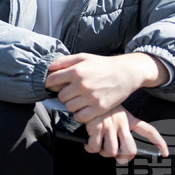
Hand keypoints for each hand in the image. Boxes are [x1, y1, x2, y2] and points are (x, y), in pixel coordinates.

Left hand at [45, 53, 167, 122]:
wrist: (126, 73)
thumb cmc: (103, 65)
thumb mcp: (83, 57)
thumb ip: (64, 61)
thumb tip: (48, 67)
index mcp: (76, 71)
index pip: (51, 81)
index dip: (50, 83)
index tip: (53, 85)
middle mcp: (82, 85)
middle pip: (60, 96)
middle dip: (63, 94)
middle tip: (71, 92)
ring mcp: (91, 98)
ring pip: (69, 107)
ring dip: (72, 104)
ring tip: (79, 99)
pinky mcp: (99, 108)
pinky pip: (80, 117)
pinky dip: (79, 114)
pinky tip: (84, 108)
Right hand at [84, 106, 168, 162]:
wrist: (86, 90)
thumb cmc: (99, 100)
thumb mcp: (114, 105)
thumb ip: (119, 120)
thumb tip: (115, 135)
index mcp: (127, 119)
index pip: (148, 130)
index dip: (159, 143)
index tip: (165, 152)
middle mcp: (121, 123)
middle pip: (130, 149)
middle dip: (121, 156)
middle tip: (113, 152)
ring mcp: (109, 126)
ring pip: (111, 151)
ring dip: (103, 152)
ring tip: (98, 146)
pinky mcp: (96, 128)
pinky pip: (94, 147)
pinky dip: (90, 148)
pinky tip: (88, 143)